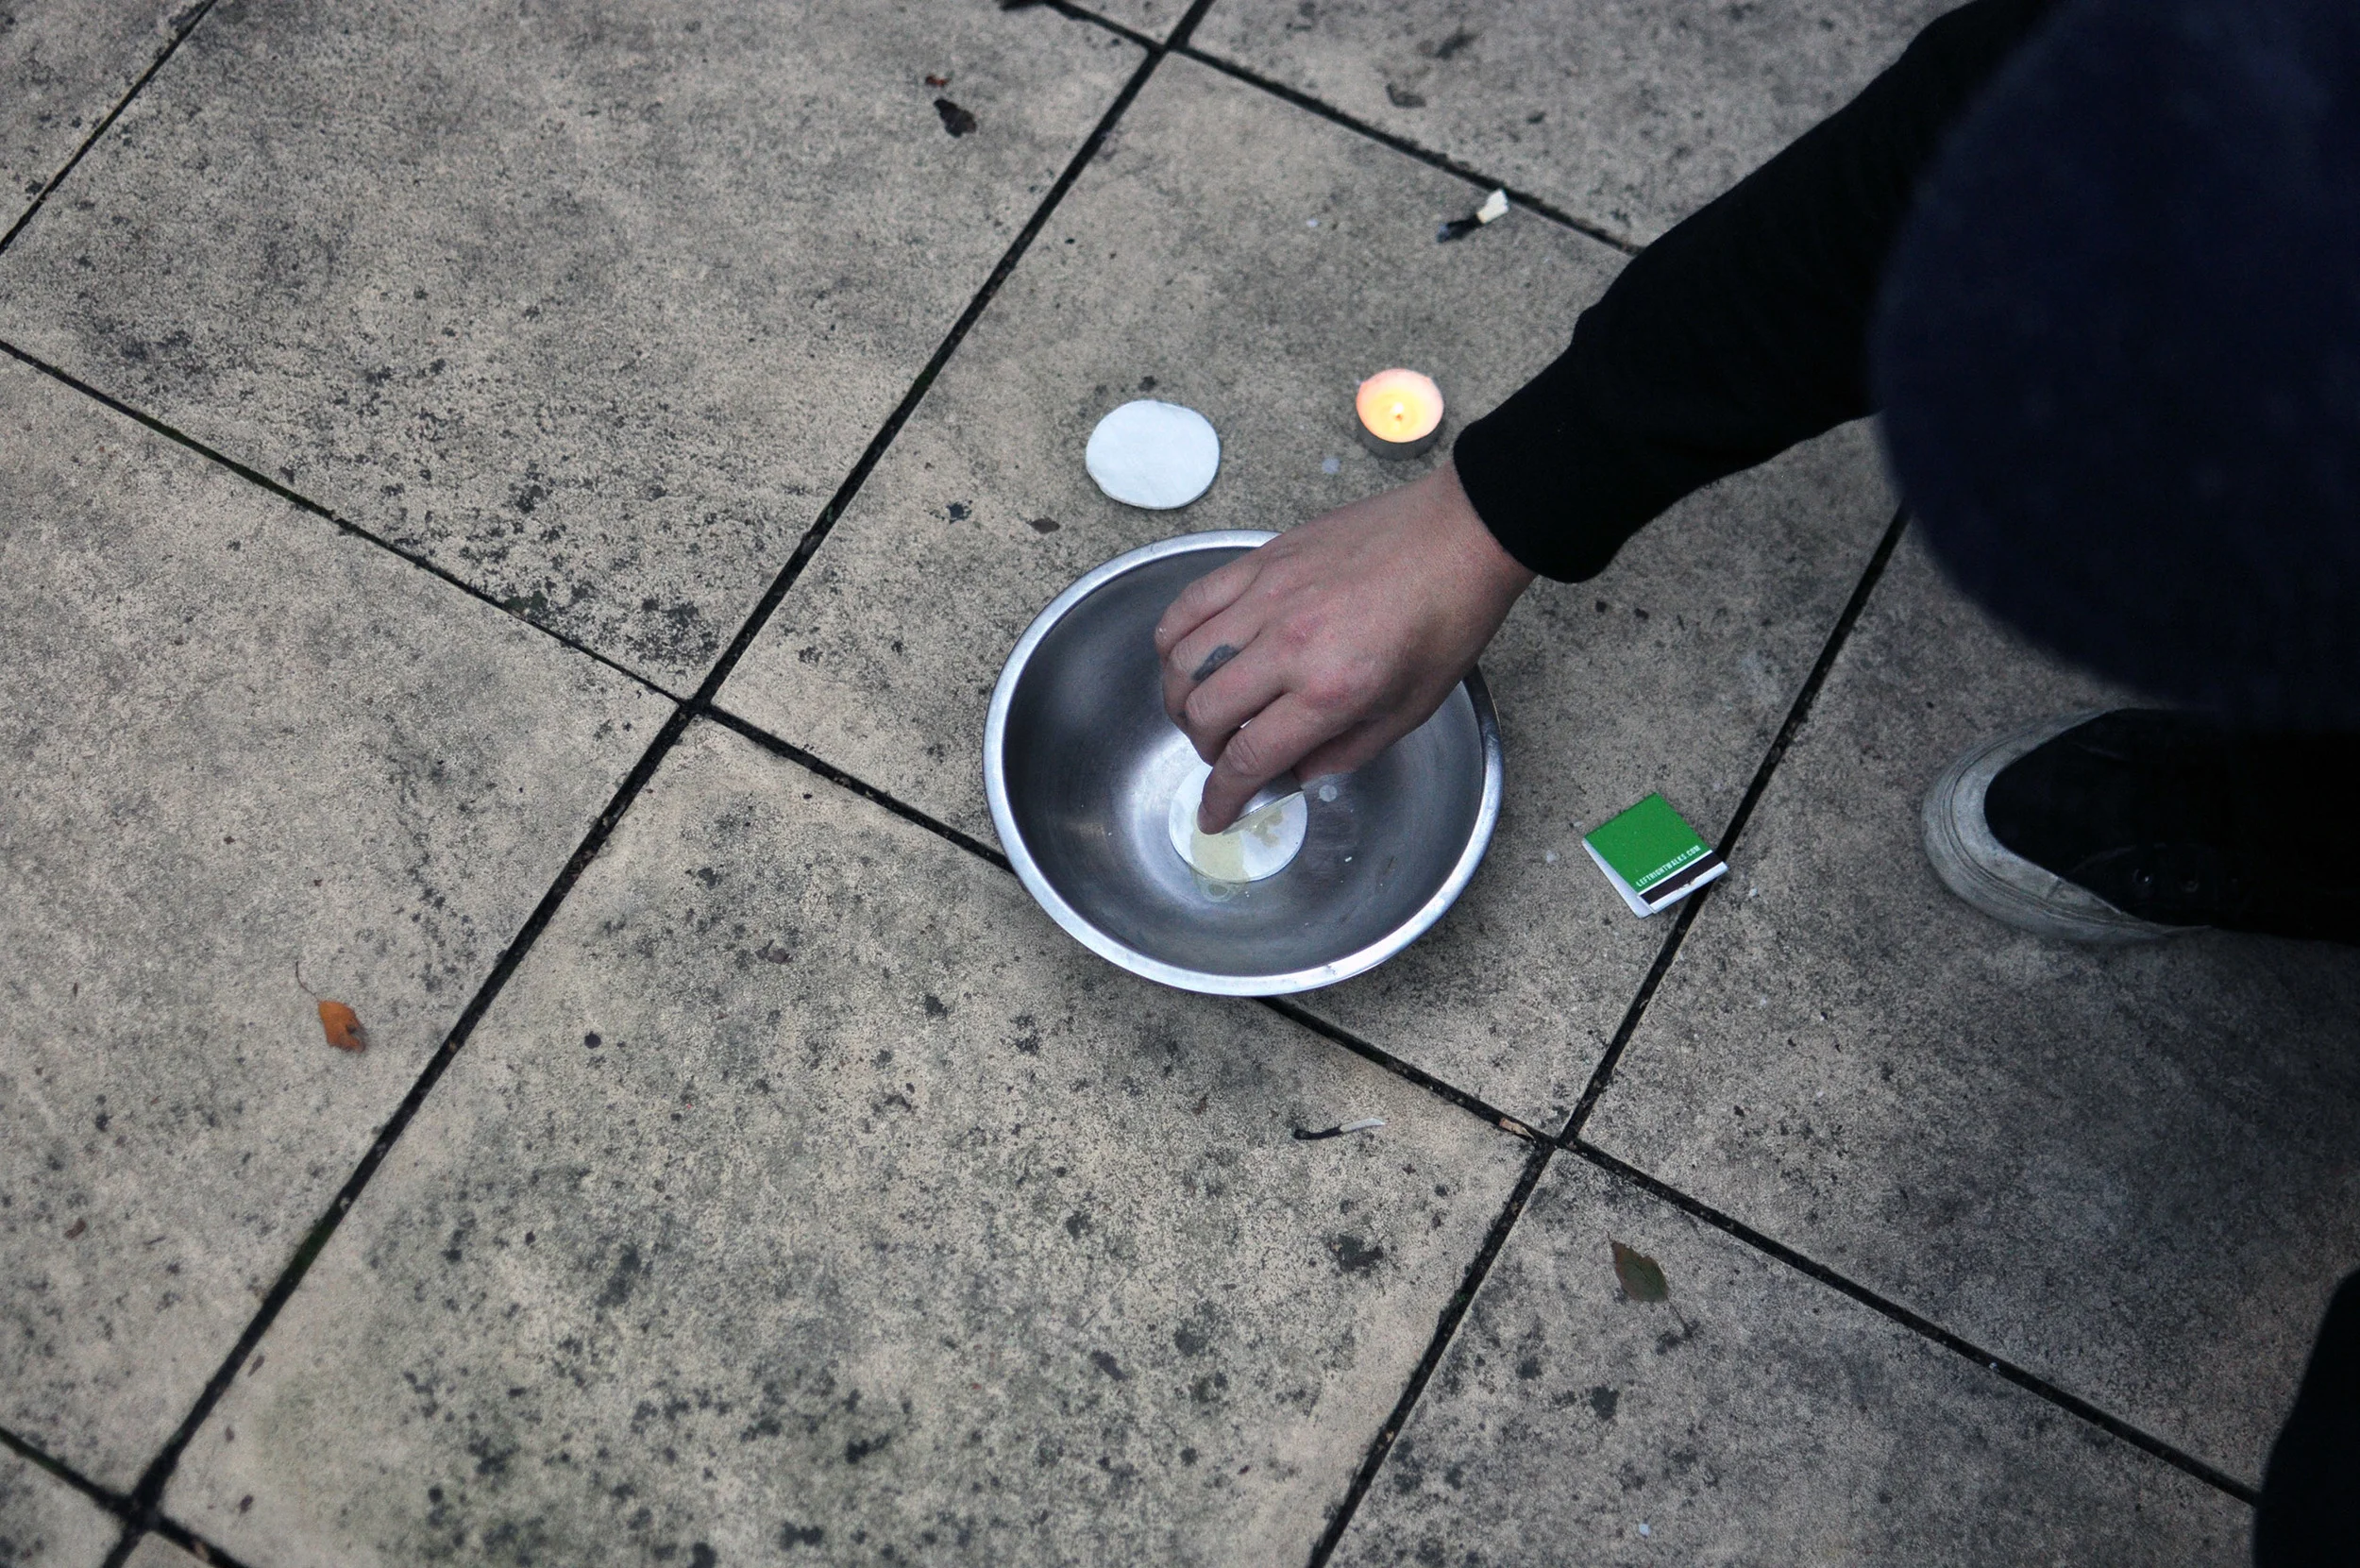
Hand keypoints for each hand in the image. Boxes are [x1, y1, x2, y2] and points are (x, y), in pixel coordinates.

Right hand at [1154, 459, 1534, 832]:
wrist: (1458, 536)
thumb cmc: (1446, 618)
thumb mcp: (1409, 710)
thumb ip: (1344, 752)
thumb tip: (1294, 772)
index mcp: (1331, 690)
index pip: (1249, 757)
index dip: (1222, 796)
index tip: (1212, 814)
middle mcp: (1288, 645)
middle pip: (1204, 714)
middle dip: (1204, 751)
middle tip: (1224, 754)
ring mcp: (1267, 597)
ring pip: (1183, 661)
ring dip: (1180, 699)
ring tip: (1201, 708)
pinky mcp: (1260, 561)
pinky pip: (1190, 604)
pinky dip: (1174, 638)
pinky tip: (1186, 655)